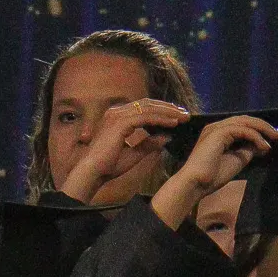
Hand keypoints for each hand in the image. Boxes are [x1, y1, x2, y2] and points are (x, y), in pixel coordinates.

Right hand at [58, 98, 195, 203]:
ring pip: (149, 108)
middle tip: (185, 114)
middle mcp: (116, 112)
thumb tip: (166, 136)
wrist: (92, 173)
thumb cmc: (108, 166)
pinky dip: (161, 118)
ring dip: (168, 112)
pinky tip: (173, 123)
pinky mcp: (120, 123)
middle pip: (147, 103)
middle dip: (168, 108)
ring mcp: (117, 115)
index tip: (177, 117)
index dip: (161, 110)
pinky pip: (146, 117)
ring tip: (183, 117)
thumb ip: (149, 144)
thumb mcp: (134, 154)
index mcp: (116, 118)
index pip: (143, 107)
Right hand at [150, 114, 277, 228]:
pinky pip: (244, 130)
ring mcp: (217, 128)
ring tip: (277, 139)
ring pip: (246, 122)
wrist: (196, 184)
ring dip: (264, 129)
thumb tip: (261, 144)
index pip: (244, 125)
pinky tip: (264, 147)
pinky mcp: (219, 132)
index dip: (261, 130)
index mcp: (219, 133)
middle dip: (266, 127)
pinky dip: (256, 137)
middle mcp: (217, 127)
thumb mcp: (237, 160)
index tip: (276, 139)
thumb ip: (248, 149)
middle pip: (247, 120)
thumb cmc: (212, 176)